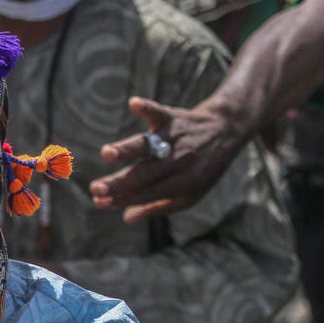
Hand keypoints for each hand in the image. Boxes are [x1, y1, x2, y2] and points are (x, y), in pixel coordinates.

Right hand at [88, 97, 247, 222]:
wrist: (228, 129)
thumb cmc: (204, 167)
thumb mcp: (190, 194)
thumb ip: (158, 206)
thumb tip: (126, 218)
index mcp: (183, 184)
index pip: (148, 194)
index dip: (124, 199)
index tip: (100, 203)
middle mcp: (179, 162)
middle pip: (144, 174)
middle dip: (118, 182)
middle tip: (95, 189)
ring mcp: (175, 139)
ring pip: (148, 146)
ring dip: (127, 149)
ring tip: (106, 154)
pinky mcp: (172, 117)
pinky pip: (159, 113)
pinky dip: (147, 108)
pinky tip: (133, 103)